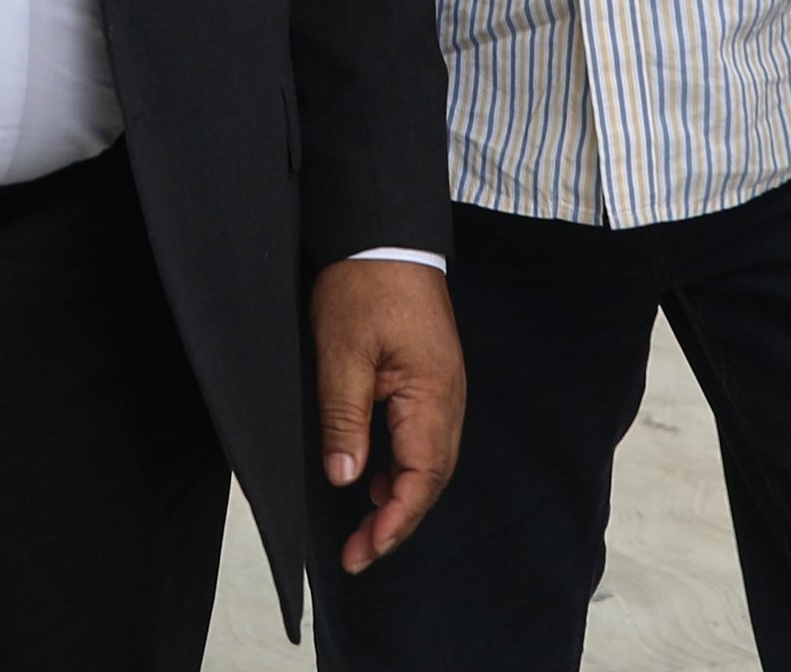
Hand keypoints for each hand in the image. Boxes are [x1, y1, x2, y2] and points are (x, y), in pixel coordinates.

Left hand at [311, 256, 462, 573]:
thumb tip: (346, 480)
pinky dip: (402, 468)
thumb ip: (345, 418)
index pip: (420, 481)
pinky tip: (375, 478)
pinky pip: (422, 439)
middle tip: (357, 554)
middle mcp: (448, 402)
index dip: (393, 525)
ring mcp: (443, 392)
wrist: (385, 237)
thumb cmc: (364, 288)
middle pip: (430, 480)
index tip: (362, 554)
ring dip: (400, 498)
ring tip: (364, 528)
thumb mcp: (342, 353)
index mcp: (431, 398)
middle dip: (396, 523)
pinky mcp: (431, 382)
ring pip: (428, 463)